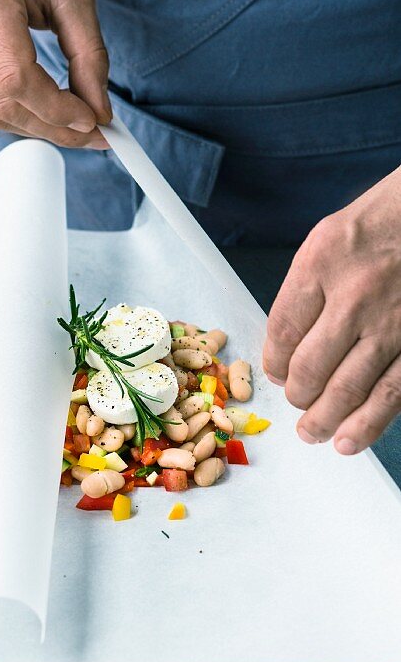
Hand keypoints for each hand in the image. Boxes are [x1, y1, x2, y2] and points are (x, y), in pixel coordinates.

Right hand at [0, 0, 110, 148]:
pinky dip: (19, 114)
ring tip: (76, 127)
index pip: (16, 79)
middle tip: (95, 135)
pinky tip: (47, 112)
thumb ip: (89, 54)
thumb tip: (99, 112)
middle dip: (53, 128)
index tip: (93, 122)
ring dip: (38, 128)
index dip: (56, 110)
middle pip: (3, 104)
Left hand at [263, 167, 400, 453]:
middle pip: (311, 365)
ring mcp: (394, 321)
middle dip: (298, 394)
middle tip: (297, 402)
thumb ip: (307, 290)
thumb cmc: (384, 221)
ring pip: (349, 387)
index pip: (283, 328)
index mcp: (323, 262)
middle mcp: (356, 294)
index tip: (275, 373)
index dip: (273, 361)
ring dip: (326, 418)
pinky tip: (349, 441)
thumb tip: (286, 347)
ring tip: (313, 432)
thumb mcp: (331, 237)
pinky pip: (392, 392)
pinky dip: (369, 424)